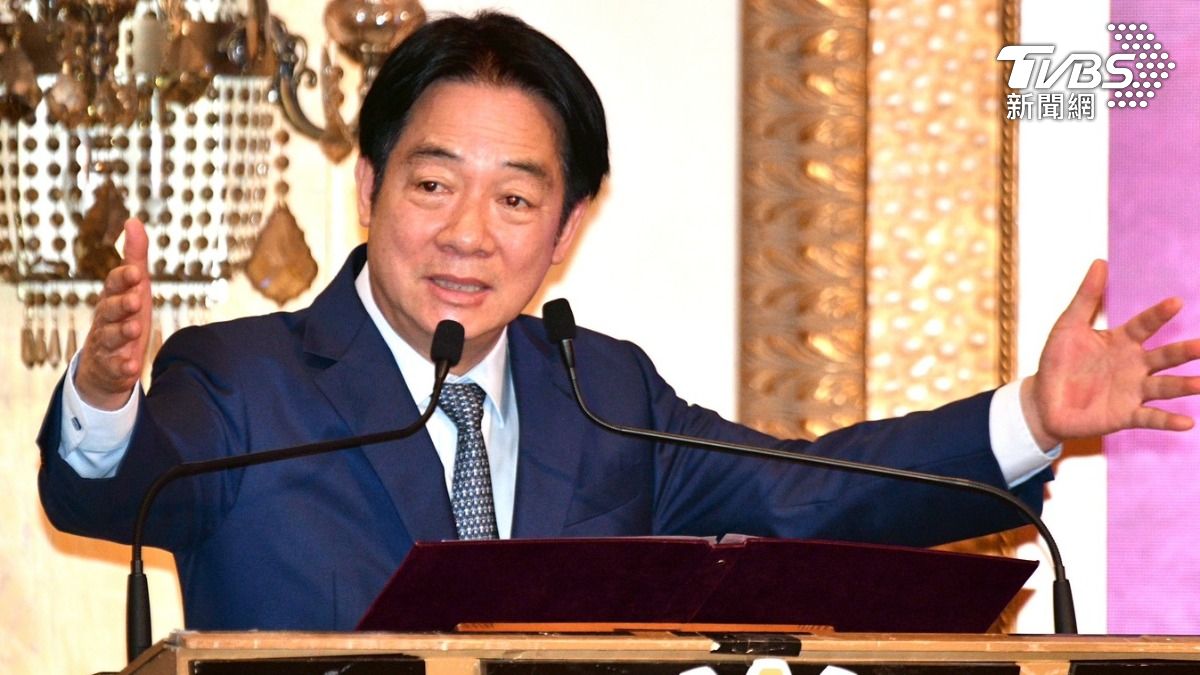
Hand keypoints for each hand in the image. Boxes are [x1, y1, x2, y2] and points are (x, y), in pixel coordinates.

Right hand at [75, 219, 152, 410]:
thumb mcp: (133, 287)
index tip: (135, 272)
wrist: (105, 365)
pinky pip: (115, 368)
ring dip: (122, 333)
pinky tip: (131, 367)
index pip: (113, 285)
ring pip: (110, 337)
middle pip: (109, 310)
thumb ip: (135, 258)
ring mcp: (106, 345)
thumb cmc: (124, 317)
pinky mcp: (111, 368)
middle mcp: (106, 320)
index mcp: (112, 298)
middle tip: (136, 301)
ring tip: (135, 330)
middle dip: (122, 304)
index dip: (123, 278)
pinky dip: (122, 367)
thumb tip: (134, 220)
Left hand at [1022, 259, 1199, 448]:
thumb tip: (1100, 262)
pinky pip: (1150, 417)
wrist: (1043, 400)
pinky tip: (1187, 423)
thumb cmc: (1057, 361)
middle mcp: (1134, 365)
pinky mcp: (1125, 414)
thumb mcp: (1068, 327)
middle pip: (1164, 356)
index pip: (1145, 325)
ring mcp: (1132, 390)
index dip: (1159, 314)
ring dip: (1184, 386)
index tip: (1176, 302)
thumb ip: (1086, 297)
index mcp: (1122, 341)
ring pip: (1165, 387)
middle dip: (1184, 351)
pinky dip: (1167, 421)